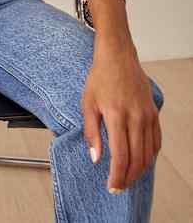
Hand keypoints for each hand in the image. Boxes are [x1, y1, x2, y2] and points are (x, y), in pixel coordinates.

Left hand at [82, 48, 161, 192]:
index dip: (117, 175)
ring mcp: (147, 115)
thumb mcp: (87, 103)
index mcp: (116, 115)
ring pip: (148, 153)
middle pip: (137, 158)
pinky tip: (141, 161)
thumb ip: (91, 132)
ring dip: (139, 170)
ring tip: (128, 177)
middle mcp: (135, 117)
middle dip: (128, 177)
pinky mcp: (154, 112)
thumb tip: (96, 158)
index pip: (120, 155)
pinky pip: (156, 141)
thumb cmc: (100, 78)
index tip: (111, 187)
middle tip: (119, 186)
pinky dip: (150, 155)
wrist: (118, 56)